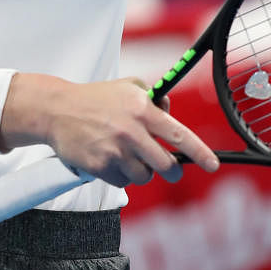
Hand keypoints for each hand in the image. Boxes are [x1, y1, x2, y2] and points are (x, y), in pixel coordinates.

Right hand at [0, 74, 218, 186]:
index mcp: (142, 110)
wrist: (57, 110)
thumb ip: (152, 98)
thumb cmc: (94, 98)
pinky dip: (120, 175)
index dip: (200, 152)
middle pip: (166, 165)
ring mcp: (116, 151)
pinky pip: (122, 182)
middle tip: (170, 169)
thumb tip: (170, 112)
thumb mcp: (127, 87)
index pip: (178, 135)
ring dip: (141, 171)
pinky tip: (109, 158)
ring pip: (144, 176)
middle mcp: (132, 132)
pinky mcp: (101, 166)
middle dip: (172, 171)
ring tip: (127, 155)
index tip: (213, 165)